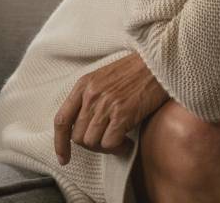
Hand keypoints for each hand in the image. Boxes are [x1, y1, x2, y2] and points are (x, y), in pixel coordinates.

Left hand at [53, 52, 169, 164]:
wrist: (159, 62)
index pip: (62, 120)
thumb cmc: (136, 70)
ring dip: (105, 148)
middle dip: (92, 145)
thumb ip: (91, 96)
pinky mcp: (123, 113)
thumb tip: (84, 124)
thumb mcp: (105, 77)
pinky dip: (118, 148)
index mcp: (83, 85)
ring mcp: (106, 104)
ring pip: (92, 142)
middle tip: (108, 142)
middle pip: (77, 136)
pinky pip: (110, 143)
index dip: (59, 143)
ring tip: (119, 142)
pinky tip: (127, 142)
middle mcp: (91, 95)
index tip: (63, 158)